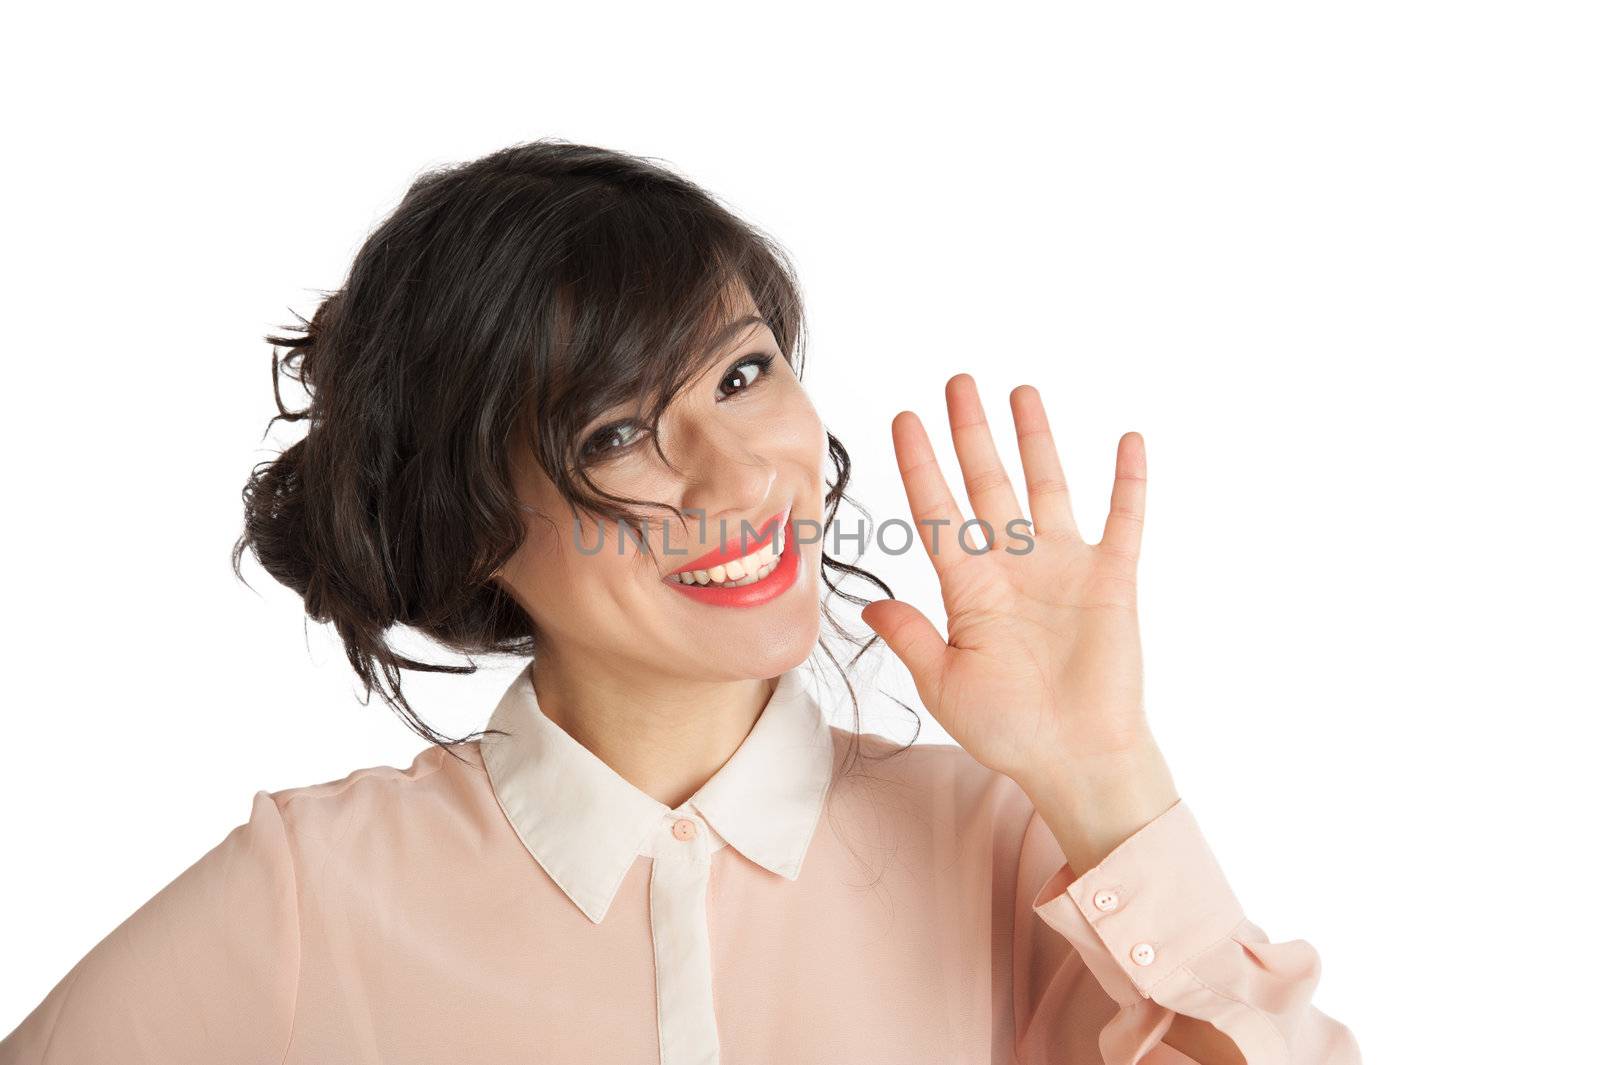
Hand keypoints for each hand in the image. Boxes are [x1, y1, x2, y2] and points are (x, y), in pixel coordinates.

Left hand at [860, 374, 1166, 800]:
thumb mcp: (945, 685)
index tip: (904, 419)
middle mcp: (1014, 567)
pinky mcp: (1112, 581)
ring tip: (1020, 391)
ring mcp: (1064, 569)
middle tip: (957, 383)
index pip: (937, 512)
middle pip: (988, 484)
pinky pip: (1123, 521)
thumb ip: (911, 638)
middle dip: (971, 433)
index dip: (921, 465)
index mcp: (970, 590)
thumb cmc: (1010, 731)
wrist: (1077, 761)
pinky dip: (1127, 482)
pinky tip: (1127, 440)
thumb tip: (867, 607)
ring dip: (1035, 440)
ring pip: (1047, 487)